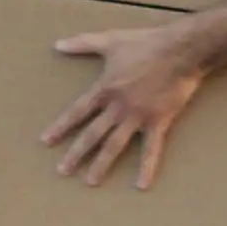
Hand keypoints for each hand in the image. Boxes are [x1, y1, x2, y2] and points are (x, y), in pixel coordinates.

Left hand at [40, 18, 213, 188]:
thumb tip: (57, 44)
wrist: (180, 50)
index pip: (77, 112)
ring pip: (115, 145)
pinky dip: (147, 168)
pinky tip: (141, 185)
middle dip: (76, 153)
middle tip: (62, 171)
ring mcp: (137, 117)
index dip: (61, 126)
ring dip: (101, 164)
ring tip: (90, 181)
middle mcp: (117, 107)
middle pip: (92, 134)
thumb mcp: (110, 40)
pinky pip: (152, 149)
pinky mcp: (158, 122)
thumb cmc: (146, 43)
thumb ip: (83, 43)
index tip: (46, 141)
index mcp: (105, 89)